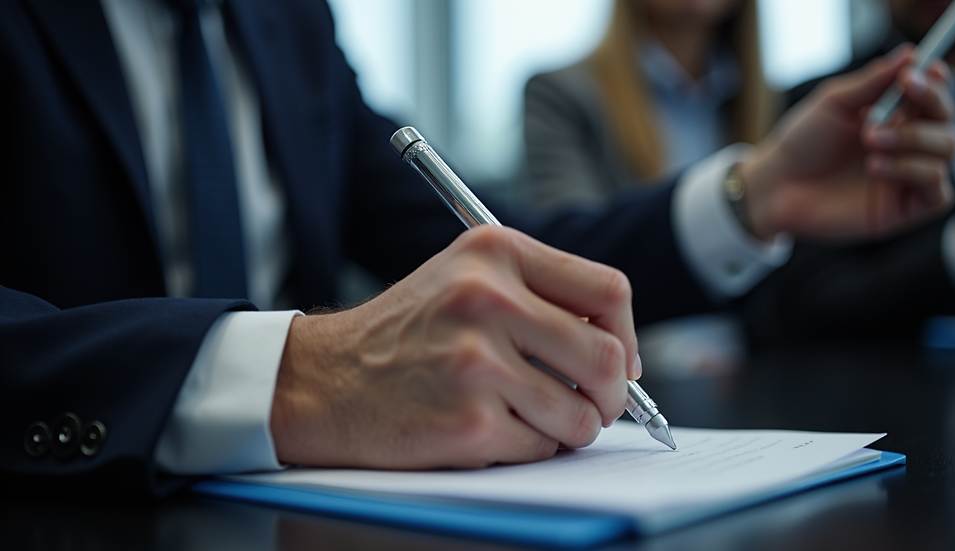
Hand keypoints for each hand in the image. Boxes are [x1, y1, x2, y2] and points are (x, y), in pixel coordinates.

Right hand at [269, 227, 639, 468]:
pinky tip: (490, 428)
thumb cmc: (402, 333)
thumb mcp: (463, 278)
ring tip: (533, 418)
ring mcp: (476, 361)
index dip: (625, 333)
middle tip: (594, 406)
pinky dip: (529, 447)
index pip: (607, 290)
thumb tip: (619, 349)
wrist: (323, 380)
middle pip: (605, 356)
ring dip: (569, 427)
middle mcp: (486, 298)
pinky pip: (540, 446)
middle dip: (611, 395)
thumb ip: (538, 295)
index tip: (619, 359)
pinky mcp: (467, 419)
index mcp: (493, 253)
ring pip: (579, 412)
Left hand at [741, 45, 954, 240]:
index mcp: (895, 116)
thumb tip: (909, 54)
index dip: (936, 83)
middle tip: (881, 116)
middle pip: (947, 121)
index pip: (933, 96)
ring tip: (870, 142)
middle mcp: (908, 145)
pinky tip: (877, 166)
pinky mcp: (904, 209)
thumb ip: (872, 82)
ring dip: (914, 140)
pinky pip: (937, 191)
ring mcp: (908, 177)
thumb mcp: (833, 103)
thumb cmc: (801, 143)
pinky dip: (915, 171)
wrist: (776, 185)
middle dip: (926, 109)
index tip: (925, 70)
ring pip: (948, 150)